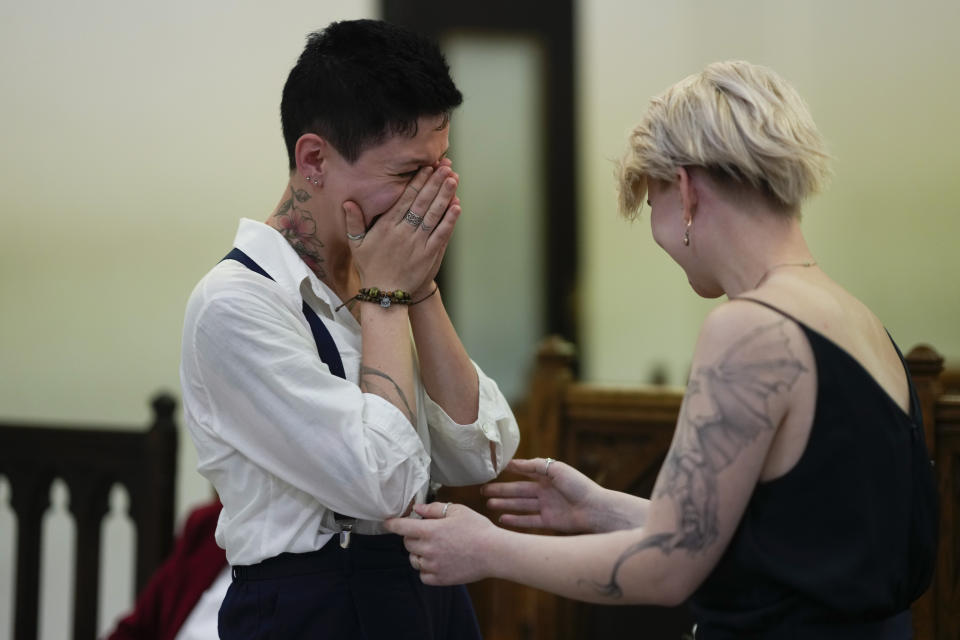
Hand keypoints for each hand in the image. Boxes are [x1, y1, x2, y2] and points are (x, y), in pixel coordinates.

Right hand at [343, 162, 460, 293]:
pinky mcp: (429, 255)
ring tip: (453, 179)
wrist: (386, 294)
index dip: (417, 182)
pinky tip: (457, 205)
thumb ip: (354, 222)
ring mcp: (418, 243)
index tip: (426, 167)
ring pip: (434, 215)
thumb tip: (348, 202)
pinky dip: (449, 220)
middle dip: (434, 182)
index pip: (405, 199)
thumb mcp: (356, 244)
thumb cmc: (371, 267)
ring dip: (445, 196)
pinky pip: (441, 234)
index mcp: (387, 226)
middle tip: (445, 166)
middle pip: (422, 202)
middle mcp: (404, 232)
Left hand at [384, 502, 498, 585]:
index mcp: (430, 531)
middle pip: (407, 544)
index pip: (402, 527)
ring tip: (433, 548)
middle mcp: (427, 549)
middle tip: (426, 533)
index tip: (387, 523)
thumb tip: (418, 509)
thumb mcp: (458, 511)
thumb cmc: (478, 528)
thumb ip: (435, 509)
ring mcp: (433, 566)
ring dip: (418, 554)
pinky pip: (423, 575)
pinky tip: (437, 562)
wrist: (494, 553)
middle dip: (412, 537)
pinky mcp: (440, 579)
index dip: (392, 524)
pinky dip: (426, 569)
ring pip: (414, 560)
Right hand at [482, 458, 602, 533]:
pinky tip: (502, 519)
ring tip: (488, 504)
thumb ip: (535, 465)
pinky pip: (528, 521)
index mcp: (548, 476)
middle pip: (518, 490)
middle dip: (501, 490)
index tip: (493, 470)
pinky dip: (515, 520)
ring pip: (520, 505)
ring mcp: (547, 507)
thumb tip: (514, 462)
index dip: (510, 472)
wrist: (595, 510)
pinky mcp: (549, 522)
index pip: (525, 472)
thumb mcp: (556, 469)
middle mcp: (545, 491)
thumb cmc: (579, 486)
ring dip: (505, 505)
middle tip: (483, 491)